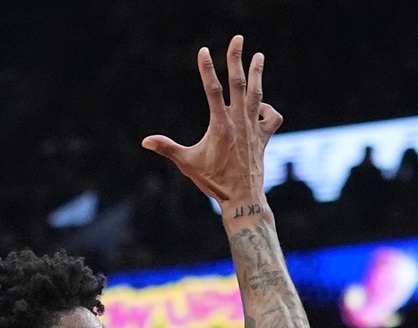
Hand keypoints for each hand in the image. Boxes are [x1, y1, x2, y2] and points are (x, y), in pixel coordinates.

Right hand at [142, 36, 283, 208]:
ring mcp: (254, 129)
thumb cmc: (213, 182)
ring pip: (257, 95)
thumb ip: (167, 148)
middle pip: (238, 83)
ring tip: (259, 56)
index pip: (213, 90)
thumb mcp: (187, 163)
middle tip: (238, 39)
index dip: (207, 69)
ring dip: (258, 74)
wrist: (242, 198)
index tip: (204, 51)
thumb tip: (145, 141)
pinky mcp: (264, 138)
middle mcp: (239, 122)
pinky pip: (271, 118)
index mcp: (220, 125)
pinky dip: (268, 110)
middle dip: (236, 59)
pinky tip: (260, 108)